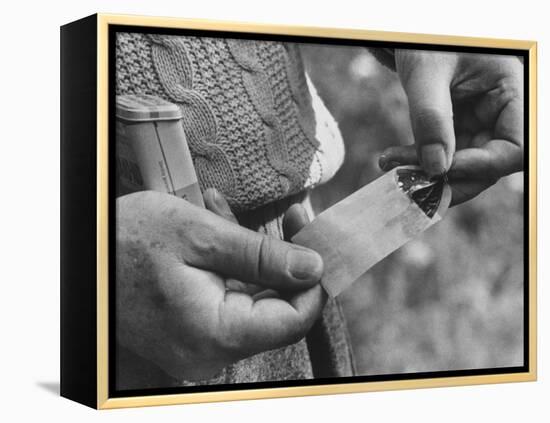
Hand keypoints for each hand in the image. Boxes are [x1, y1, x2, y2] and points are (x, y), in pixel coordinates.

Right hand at [116, 190, 324, 380]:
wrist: (82, 255)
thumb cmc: (127, 241)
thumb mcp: (200, 236)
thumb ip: (263, 257)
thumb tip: (313, 269)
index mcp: (216, 332)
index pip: (294, 319)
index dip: (313, 281)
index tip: (316, 241)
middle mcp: (211, 350)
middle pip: (276, 308)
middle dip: (284, 259)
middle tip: (291, 217)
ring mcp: (200, 343)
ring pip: (252, 300)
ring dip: (253, 256)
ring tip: (229, 214)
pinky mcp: (192, 331)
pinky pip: (228, 300)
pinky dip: (231, 266)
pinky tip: (217, 230)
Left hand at [379, 49, 523, 204]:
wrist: (413, 39)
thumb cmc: (425, 43)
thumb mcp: (426, 74)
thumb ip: (431, 118)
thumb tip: (436, 168)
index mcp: (511, 92)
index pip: (514, 148)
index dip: (482, 165)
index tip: (441, 169)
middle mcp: (500, 114)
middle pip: (489, 165)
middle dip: (448, 177)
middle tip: (409, 180)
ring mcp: (479, 125)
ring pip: (463, 168)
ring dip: (428, 174)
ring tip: (391, 164)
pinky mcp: (456, 132)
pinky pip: (444, 159)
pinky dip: (419, 163)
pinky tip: (391, 159)